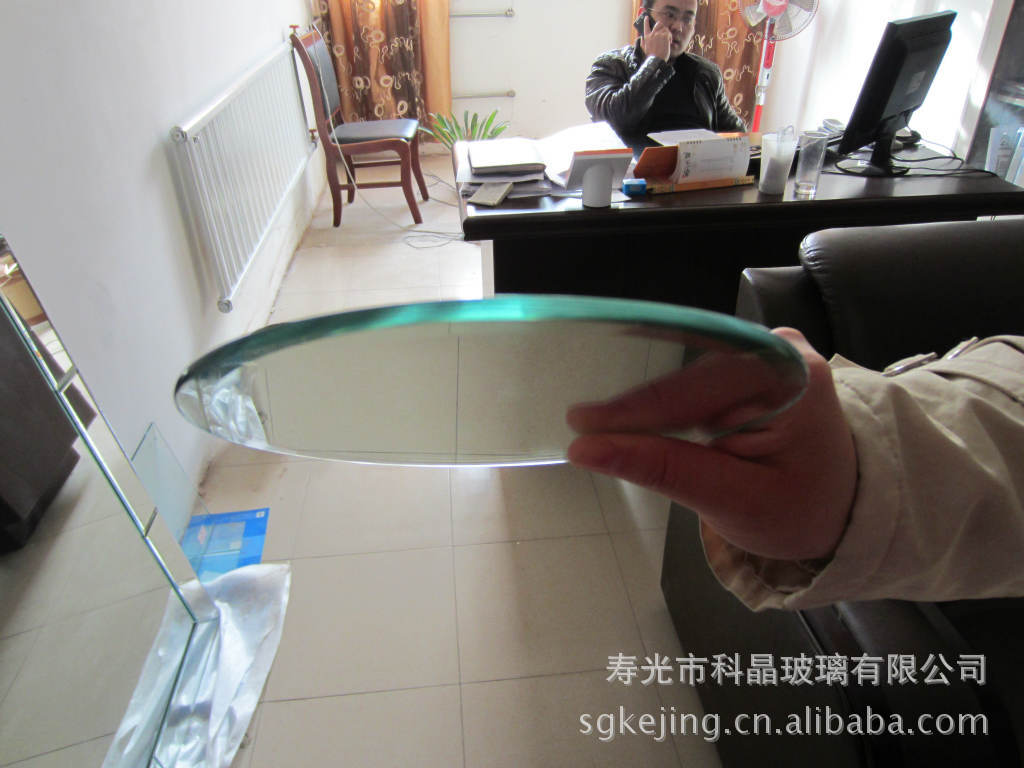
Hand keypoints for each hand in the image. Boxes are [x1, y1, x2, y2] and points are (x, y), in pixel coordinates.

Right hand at [566, 328, 856, 561]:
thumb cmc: (799, 512)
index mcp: (791, 379)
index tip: (579, 424)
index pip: (696, 388)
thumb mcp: (733, 502)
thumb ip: (664, 469)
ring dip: (648, 406)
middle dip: (637, 406)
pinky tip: (631, 421)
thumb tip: (587, 448)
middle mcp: (782, 350)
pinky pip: (699, 376)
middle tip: (578, 426)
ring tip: (596, 426)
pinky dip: (667, 404)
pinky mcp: (755, 363)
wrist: (843, 508)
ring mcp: (769, 352)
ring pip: (689, 375)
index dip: (634, 407)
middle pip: (689, 374)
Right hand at [640, 15, 672, 61]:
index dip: (646, 21)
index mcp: (646, 37)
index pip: (645, 26)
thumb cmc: (651, 56)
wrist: (657, 60)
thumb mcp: (644, 49)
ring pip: (665, 28)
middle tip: (663, 30)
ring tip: (667, 38)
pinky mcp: (665, 36)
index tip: (647, 17)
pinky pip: (668, 32)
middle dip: (661, 26)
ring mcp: (659, 34)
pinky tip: (669, 41)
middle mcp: (652, 34)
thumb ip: (642, 42)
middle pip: (658, 24)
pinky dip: (670, 36)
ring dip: (667, 32)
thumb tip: (642, 36)